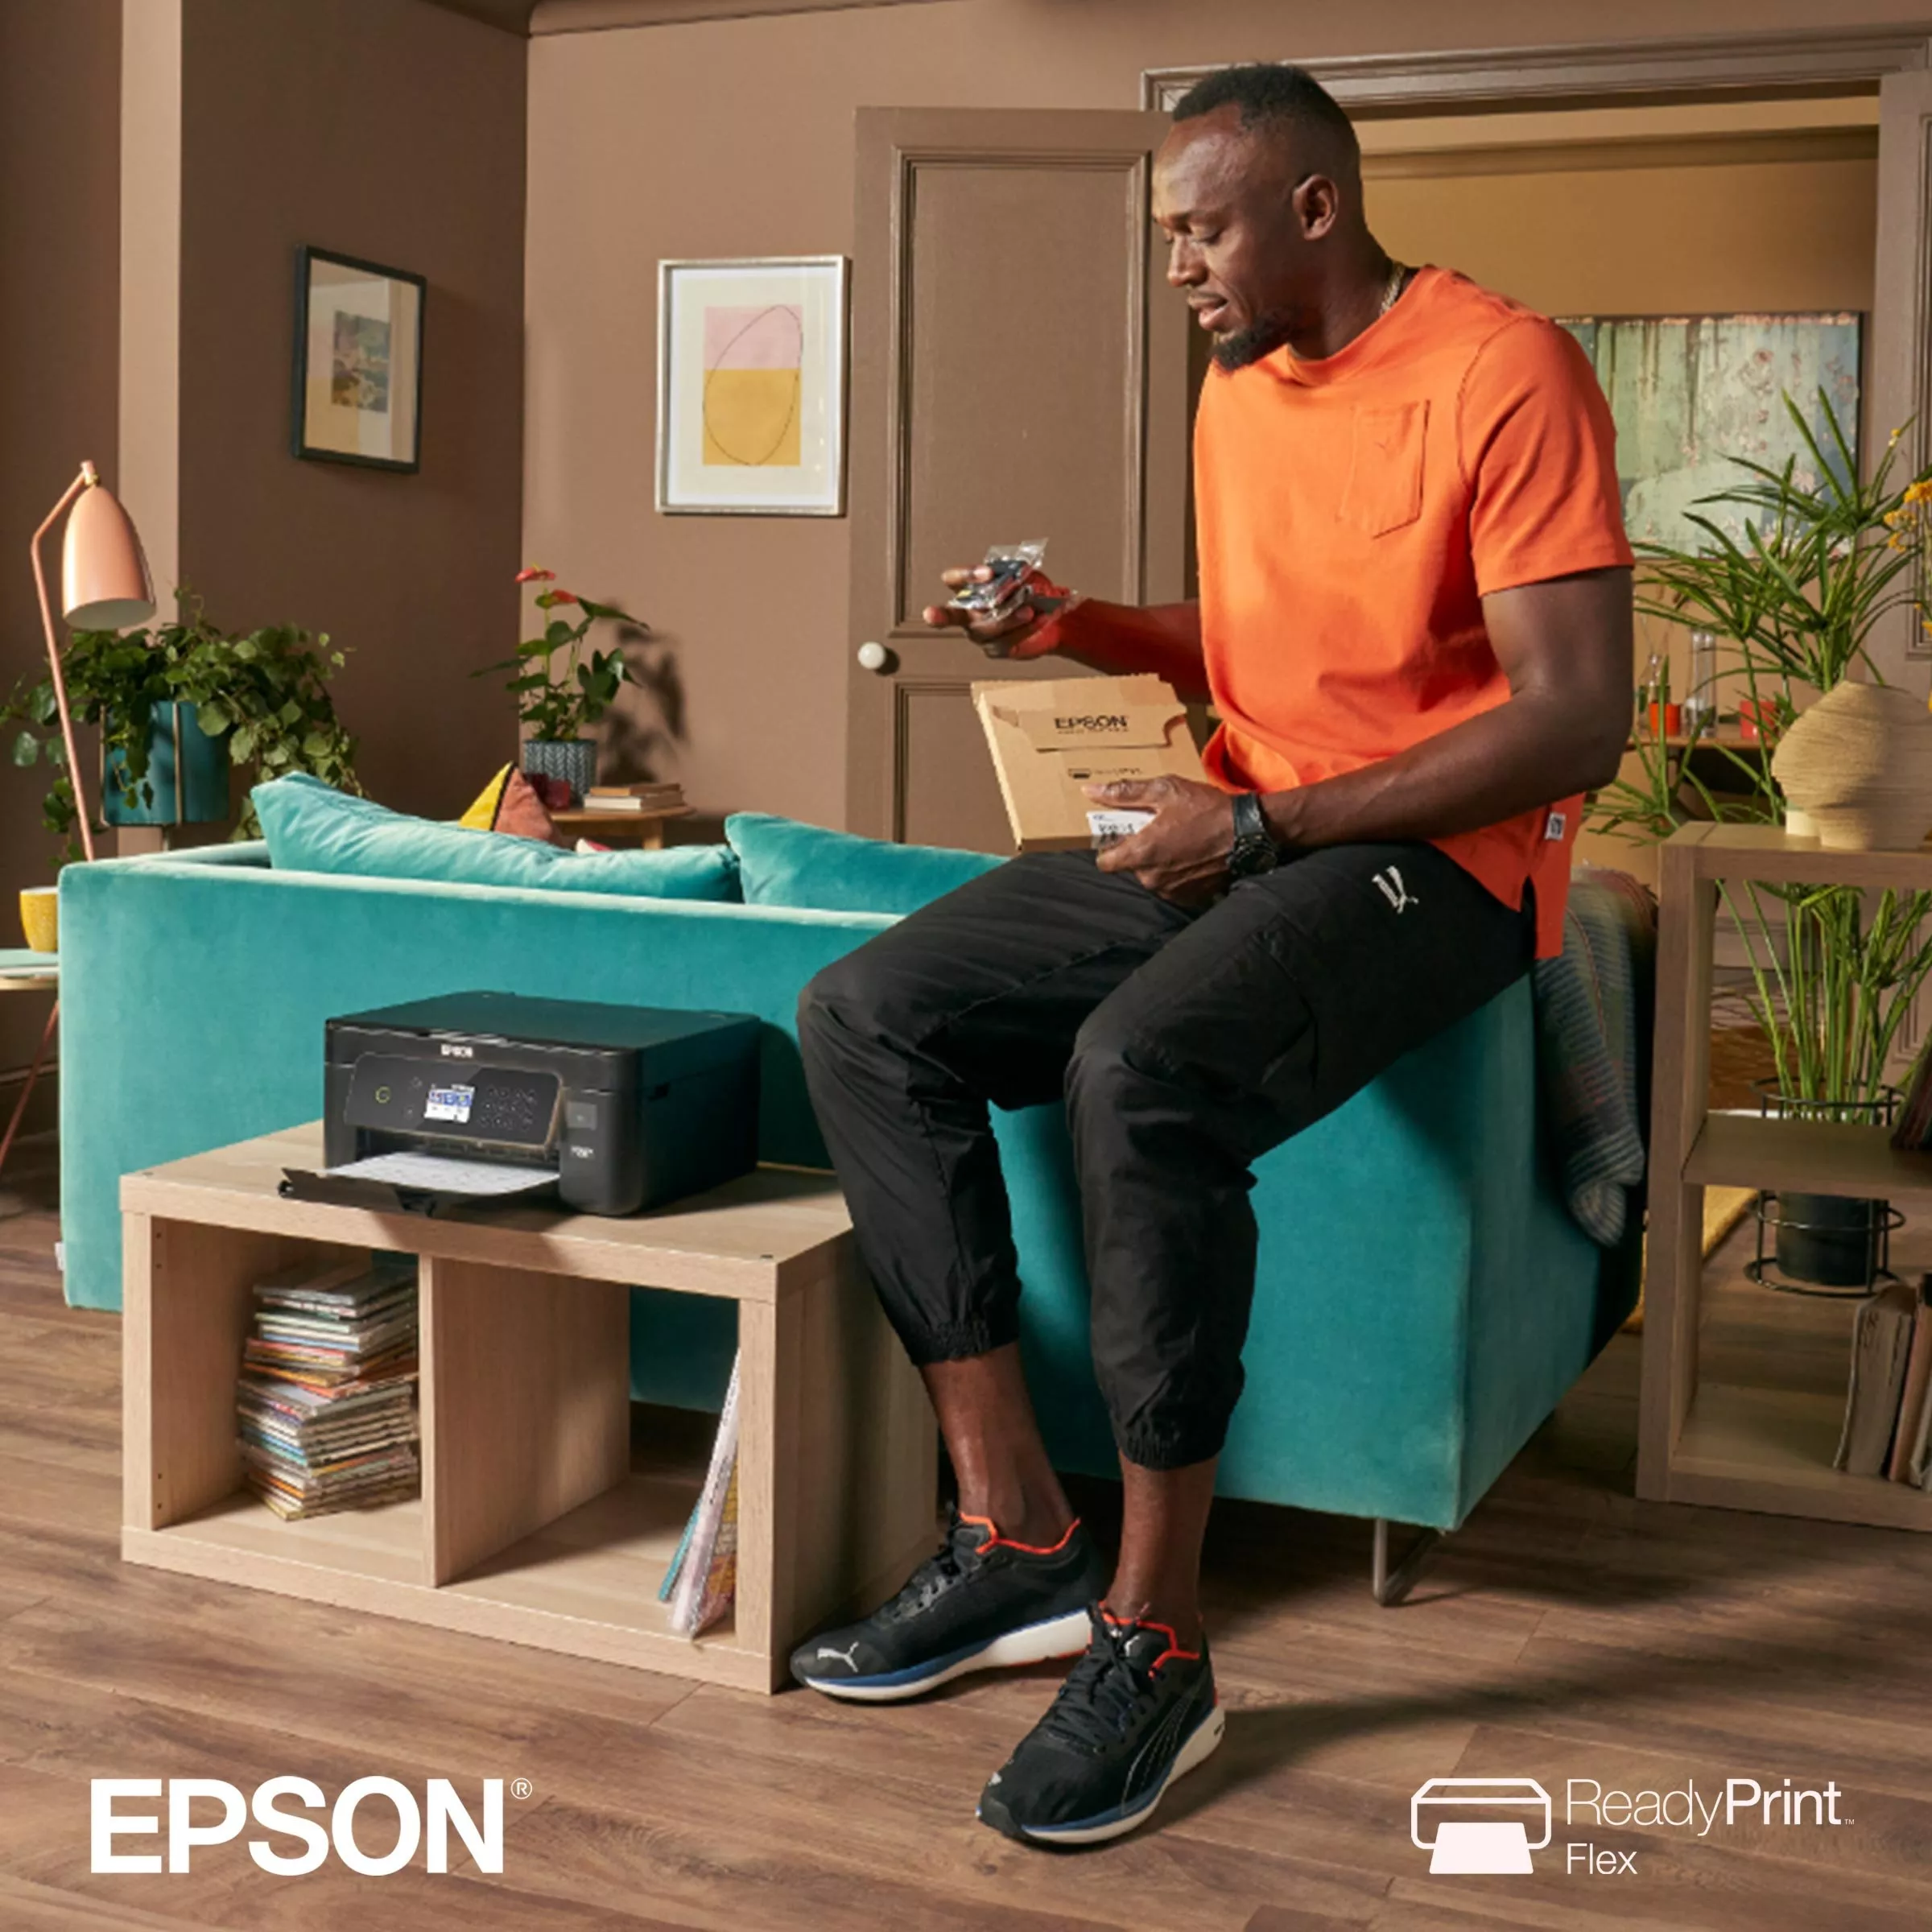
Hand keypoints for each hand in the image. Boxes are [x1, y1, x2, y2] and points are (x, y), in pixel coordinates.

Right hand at [921, 566, 1068, 659]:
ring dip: (1006, 619)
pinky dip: (1024, 629)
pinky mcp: (996, 649)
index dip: (965, 576)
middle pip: (953, 615)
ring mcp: (980, 633)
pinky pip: (1005, 641)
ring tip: (1028, 610)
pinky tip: (1039, 619)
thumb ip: (1020, 574)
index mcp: (970, 589)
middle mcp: (968, 613)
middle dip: (940, 615)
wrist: (1054, 616)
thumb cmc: (1033, 592)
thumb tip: (1018, 577)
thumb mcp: (1028, 575)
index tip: (988, 573)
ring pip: (984, 629)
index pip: (954, 579)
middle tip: (930, 614)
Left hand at [1086, 776, 1235, 904]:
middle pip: (1130, 867)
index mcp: (1140, 854)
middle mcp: (1151, 878)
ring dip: (1159, 861)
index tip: (1122, 834)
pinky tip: (1190, 854)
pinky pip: (1172, 885)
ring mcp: (1171, 890)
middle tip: (1158, 828)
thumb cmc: (1206, 810)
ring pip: (1152, 876)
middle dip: (1139, 849)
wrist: (1247, 832)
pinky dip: (1176, 872)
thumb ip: (1125, 793)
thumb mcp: (1165, 791)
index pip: (1103, 862)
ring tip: (1178, 839)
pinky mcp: (1190, 897)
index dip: (1109, 847)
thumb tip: (1092, 792)